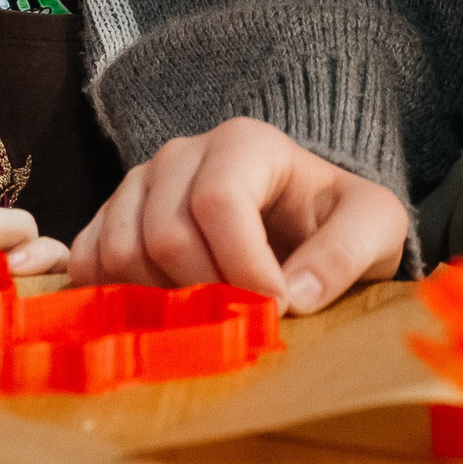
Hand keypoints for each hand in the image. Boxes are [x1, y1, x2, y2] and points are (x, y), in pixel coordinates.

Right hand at [68, 118, 406, 310]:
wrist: (300, 217)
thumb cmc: (334, 217)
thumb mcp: (374, 226)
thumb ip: (345, 254)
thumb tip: (295, 297)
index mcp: (243, 143)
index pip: (218, 202)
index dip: (243, 267)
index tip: (277, 308)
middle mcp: (179, 154)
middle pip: (165, 233)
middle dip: (207, 293)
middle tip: (244, 320)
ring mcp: (138, 184)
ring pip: (120, 251)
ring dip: (162, 301)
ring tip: (209, 315)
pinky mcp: (112, 218)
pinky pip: (88, 260)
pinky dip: (112, 296)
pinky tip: (158, 313)